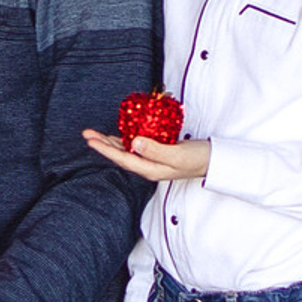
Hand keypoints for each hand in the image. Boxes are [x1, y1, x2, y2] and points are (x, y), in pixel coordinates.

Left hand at [82, 128, 210, 183]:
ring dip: (111, 142)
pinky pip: (137, 146)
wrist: (214, 161)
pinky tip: (122, 132)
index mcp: (150, 169)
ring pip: (127, 150)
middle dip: (103, 145)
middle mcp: (148, 166)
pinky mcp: (158, 152)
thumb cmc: (197, 159)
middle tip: (87, 134)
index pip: (122, 159)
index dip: (105, 149)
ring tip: (97, 134)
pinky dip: (126, 138)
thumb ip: (155, 150)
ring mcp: (153, 160)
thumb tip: (134, 142)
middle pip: (120, 155)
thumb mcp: (177, 155)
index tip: (91, 140)